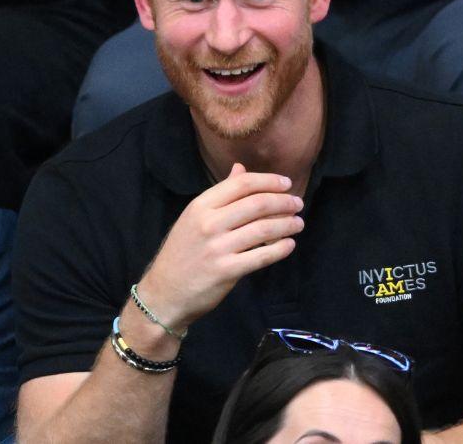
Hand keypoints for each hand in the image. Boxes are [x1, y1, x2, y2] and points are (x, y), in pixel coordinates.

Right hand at [137, 164, 303, 330]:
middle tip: (298, 204)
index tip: (286, 184)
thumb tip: (240, 169)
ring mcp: (217, 247)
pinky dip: (280, 249)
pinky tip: (289, 245)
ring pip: (263, 229)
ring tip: (298, 223)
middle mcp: (208, 223)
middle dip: (283, 202)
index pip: (241, 184)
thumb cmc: (182, 253)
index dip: (268, 181)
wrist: (164, 292)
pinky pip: (261, 256)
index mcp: (200, 206)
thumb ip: (220, 194)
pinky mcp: (226, 271)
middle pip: (256, 204)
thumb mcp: (193, 218)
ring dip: (287, 224)